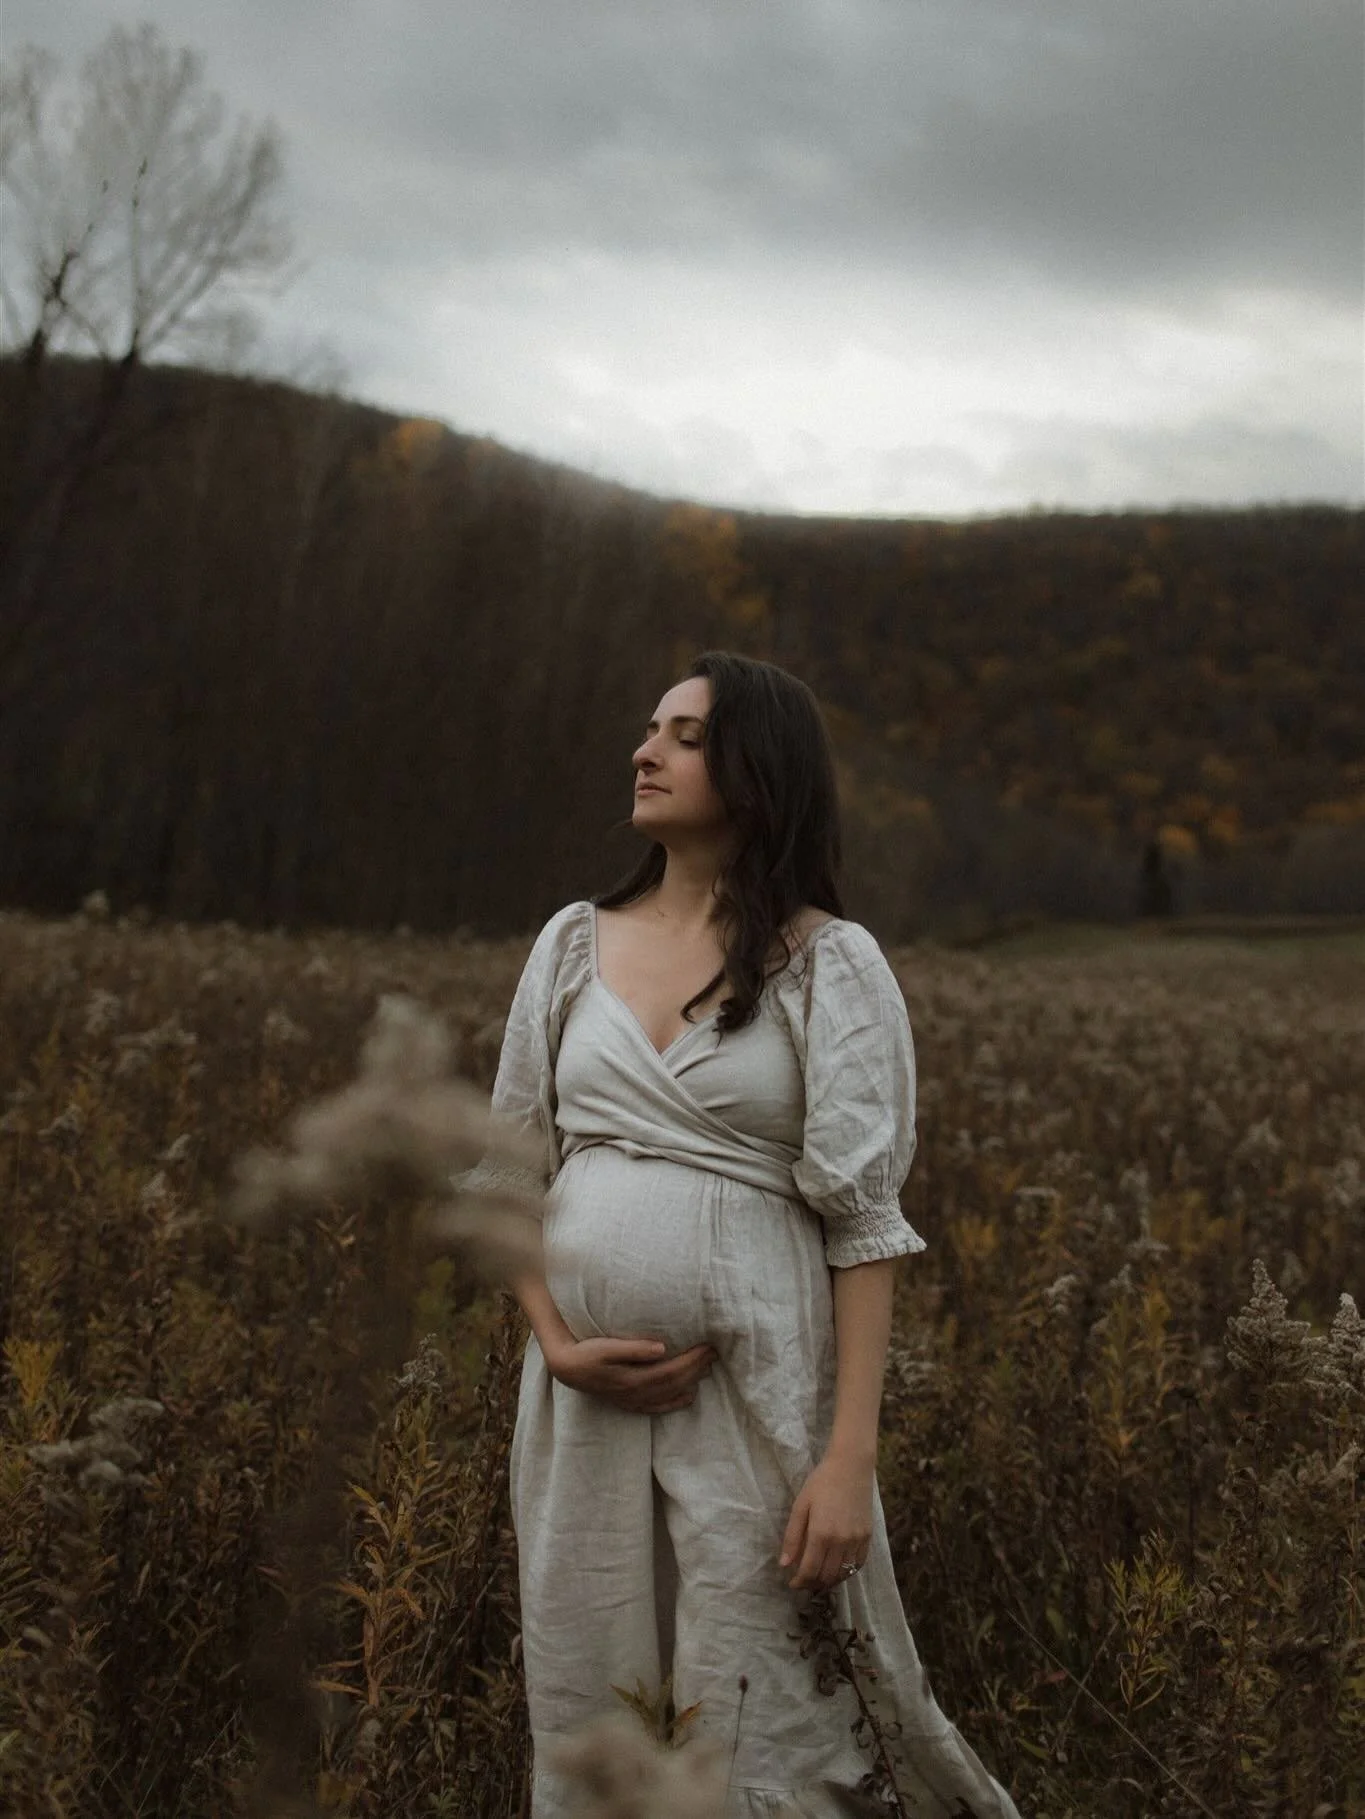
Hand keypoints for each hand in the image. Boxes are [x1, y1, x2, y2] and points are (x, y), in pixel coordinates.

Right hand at [545, 1335, 716, 1413]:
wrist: (567, 1369)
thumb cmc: (587, 1352)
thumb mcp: (606, 1347)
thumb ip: (633, 1348)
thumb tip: (662, 1348)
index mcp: (633, 1379)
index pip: (671, 1371)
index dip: (692, 1361)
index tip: (708, 1347)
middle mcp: (636, 1394)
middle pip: (674, 1383)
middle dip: (696, 1368)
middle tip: (714, 1353)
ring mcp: (633, 1401)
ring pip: (669, 1394)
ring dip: (691, 1382)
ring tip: (708, 1368)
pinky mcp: (629, 1403)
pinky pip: (658, 1407)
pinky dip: (675, 1402)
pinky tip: (689, 1396)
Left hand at [779, 1450, 873, 1590]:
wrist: (851, 1466)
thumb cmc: (821, 1482)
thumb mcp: (800, 1505)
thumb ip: (792, 1537)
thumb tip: (784, 1564)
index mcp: (821, 1534)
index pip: (809, 1570)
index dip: (799, 1582)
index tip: (792, 1584)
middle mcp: (841, 1541)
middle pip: (827, 1576)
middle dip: (813, 1584)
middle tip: (803, 1582)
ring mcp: (857, 1540)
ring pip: (843, 1574)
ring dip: (830, 1581)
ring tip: (819, 1578)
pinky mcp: (867, 1536)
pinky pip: (858, 1564)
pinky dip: (847, 1572)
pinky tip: (837, 1569)